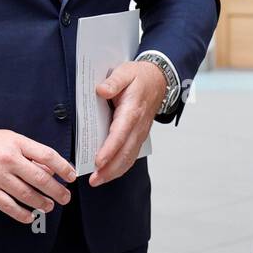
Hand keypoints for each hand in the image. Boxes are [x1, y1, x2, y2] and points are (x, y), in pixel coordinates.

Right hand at [0, 126, 75, 222]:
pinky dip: (21, 214)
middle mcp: (10, 160)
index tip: (71, 176)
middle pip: (40, 179)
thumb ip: (29, 153)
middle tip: (65, 197)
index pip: (47, 155)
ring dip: (42, 203)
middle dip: (57, 191)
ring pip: (27, 194)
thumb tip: (49, 168)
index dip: (63, 167)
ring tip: (49, 206)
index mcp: (18, 144)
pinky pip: (8, 206)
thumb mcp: (10, 139)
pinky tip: (29, 216)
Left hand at [90, 60, 167, 185]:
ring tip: (98, 181)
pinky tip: (109, 173)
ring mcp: (140, 132)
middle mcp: (138, 125)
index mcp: (132, 110)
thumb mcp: (125, 71)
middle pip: (126, 152)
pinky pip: (131, 155)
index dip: (110, 149)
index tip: (99, 162)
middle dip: (110, 168)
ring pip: (129, 157)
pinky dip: (121, 167)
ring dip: (114, 171)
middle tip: (94, 180)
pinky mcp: (139, 136)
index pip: (120, 133)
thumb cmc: (139, 77)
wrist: (158, 80)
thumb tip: (101, 90)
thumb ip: (113, 81)